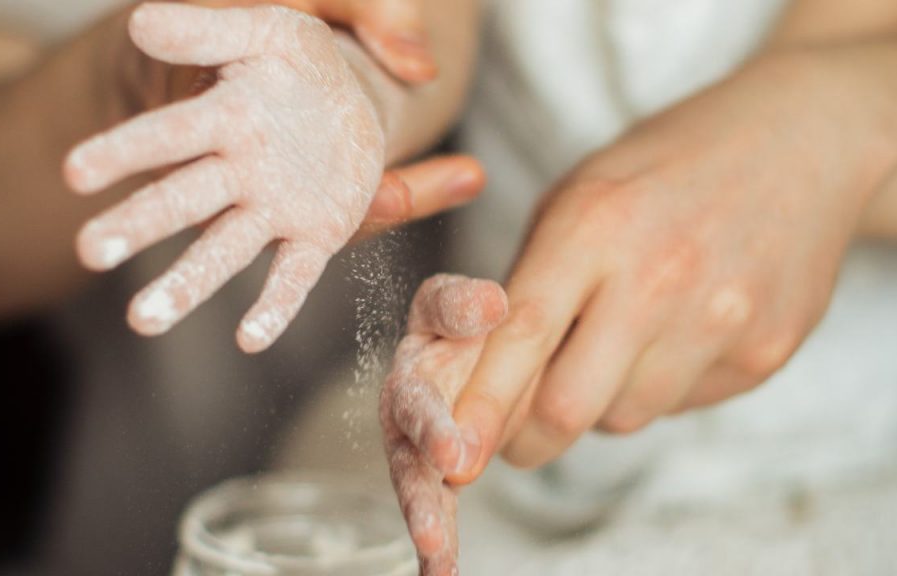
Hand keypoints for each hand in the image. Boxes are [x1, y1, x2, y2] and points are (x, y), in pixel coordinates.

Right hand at [64, 3, 418, 351]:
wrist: (354, 101)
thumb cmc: (299, 65)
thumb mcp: (266, 30)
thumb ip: (209, 31)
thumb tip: (142, 21)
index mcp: (226, 117)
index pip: (168, 135)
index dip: (125, 151)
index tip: (73, 173)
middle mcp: (240, 171)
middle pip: (183, 201)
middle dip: (139, 225)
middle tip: (90, 253)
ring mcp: (274, 209)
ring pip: (224, 250)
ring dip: (186, 283)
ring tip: (144, 322)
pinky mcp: (314, 237)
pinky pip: (292, 276)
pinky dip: (275, 307)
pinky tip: (249, 339)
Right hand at [381, 274, 507, 575]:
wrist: (466, 334)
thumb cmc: (462, 317)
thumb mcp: (460, 301)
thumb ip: (462, 304)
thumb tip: (489, 303)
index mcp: (415, 359)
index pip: (418, 394)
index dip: (433, 422)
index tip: (453, 457)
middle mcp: (407, 403)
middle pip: (409, 448)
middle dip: (421, 488)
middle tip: (434, 527)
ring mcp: (419, 440)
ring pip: (419, 483)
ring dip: (427, 521)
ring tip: (438, 562)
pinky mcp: (434, 469)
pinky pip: (436, 505)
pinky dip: (439, 542)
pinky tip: (443, 573)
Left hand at [450, 52, 892, 477]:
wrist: (800, 141)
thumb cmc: (663, 170)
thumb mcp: (577, 197)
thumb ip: (531, 283)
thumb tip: (485, 376)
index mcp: (596, 226)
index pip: (525, 334)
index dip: (483, 404)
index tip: (455, 458)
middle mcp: (660, 277)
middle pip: (570, 405)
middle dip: (528, 438)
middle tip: (516, 436)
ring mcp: (722, 318)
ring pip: (624, 416)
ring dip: (598, 402)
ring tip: (616, 343)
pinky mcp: (767, 351)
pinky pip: (680, 405)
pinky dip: (656, 388)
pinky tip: (674, 334)